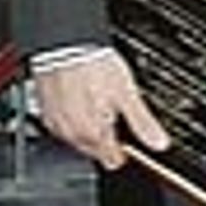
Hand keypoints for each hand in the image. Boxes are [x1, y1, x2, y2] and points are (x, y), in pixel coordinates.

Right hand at [36, 49, 169, 169]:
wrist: (65, 45)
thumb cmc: (94, 66)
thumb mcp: (127, 94)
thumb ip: (143, 123)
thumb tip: (159, 144)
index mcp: (94, 135)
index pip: (113, 160)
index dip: (125, 151)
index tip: (129, 139)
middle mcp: (72, 135)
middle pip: (94, 151)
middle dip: (106, 139)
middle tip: (113, 114)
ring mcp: (56, 124)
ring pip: (77, 140)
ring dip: (88, 129)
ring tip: (96, 104)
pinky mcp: (46, 113)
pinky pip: (61, 126)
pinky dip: (71, 119)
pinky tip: (79, 102)